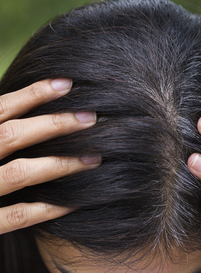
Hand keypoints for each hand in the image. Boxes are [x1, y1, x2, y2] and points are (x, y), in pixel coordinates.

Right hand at [0, 79, 99, 234]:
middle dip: (54, 124)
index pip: (0, 109)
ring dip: (60, 163)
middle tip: (91, 117)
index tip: (67, 83)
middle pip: (12, 135)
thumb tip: (33, 108)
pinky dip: (49, 208)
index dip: (32, 94)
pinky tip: (76, 201)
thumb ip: (3, 130)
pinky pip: (19, 215)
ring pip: (20, 173)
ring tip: (94, 158)